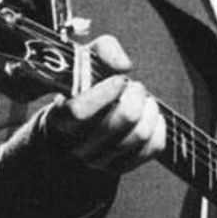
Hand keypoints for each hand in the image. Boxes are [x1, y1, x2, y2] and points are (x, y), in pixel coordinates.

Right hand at [45, 35, 165, 172]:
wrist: (76, 124)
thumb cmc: (82, 88)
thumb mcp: (84, 62)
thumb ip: (102, 50)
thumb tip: (123, 65)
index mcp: (59, 120)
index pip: (78, 111)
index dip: (104, 93)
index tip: (119, 80)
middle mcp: (77, 146)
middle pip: (117, 124)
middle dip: (135, 97)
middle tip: (135, 86)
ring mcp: (99, 160)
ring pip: (138, 136)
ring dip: (149, 110)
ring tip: (144, 99)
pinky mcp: (120, 167)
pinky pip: (151, 149)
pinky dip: (158, 127)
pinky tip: (151, 114)